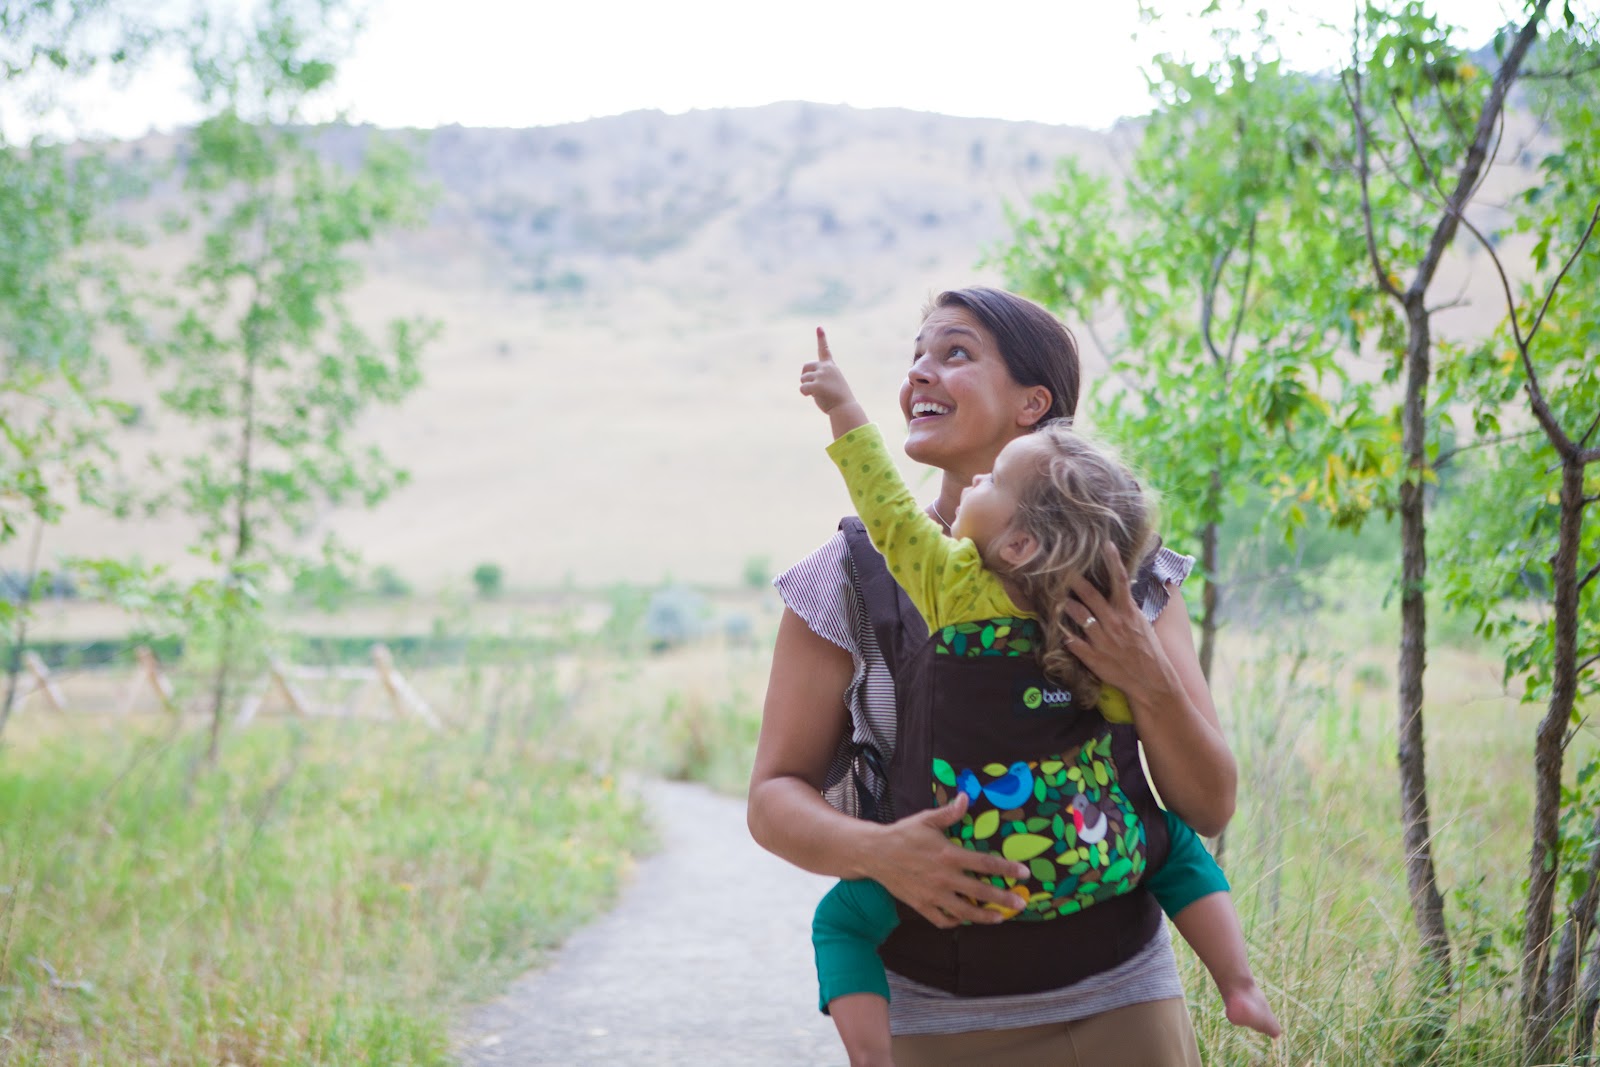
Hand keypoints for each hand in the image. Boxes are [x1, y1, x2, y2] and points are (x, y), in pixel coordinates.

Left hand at [799, 327, 857, 413]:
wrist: (845, 408)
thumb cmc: (838, 399)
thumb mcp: (831, 385)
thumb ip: (820, 379)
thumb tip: (807, 386)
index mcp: (830, 367)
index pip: (825, 350)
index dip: (822, 338)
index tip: (819, 328)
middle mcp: (826, 368)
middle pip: (805, 367)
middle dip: (805, 377)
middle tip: (815, 387)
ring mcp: (821, 375)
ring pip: (803, 379)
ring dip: (807, 387)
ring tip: (820, 393)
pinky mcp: (817, 385)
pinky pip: (802, 388)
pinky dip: (805, 393)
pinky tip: (813, 396)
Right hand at [865, 792, 1030, 928]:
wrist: (874, 853)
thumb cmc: (903, 834)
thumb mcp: (927, 820)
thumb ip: (950, 813)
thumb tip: (967, 797)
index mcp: (948, 855)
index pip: (985, 863)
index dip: (1007, 869)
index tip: (1024, 873)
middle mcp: (944, 878)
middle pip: (980, 892)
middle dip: (1003, 899)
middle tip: (1020, 904)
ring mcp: (933, 895)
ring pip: (964, 912)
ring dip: (984, 917)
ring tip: (999, 918)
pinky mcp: (921, 905)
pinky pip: (941, 920)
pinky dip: (954, 922)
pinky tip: (963, 920)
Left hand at [1061, 544, 1169, 700]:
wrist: (1150, 680)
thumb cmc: (1148, 649)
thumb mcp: (1142, 623)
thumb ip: (1128, 606)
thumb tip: (1123, 587)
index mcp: (1128, 612)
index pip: (1120, 580)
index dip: (1113, 561)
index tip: (1106, 544)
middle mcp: (1113, 622)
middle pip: (1090, 595)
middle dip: (1075, 581)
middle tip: (1062, 569)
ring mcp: (1101, 639)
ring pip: (1077, 615)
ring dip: (1066, 605)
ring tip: (1056, 598)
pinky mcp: (1092, 656)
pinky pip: (1072, 641)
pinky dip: (1063, 633)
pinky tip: (1056, 627)